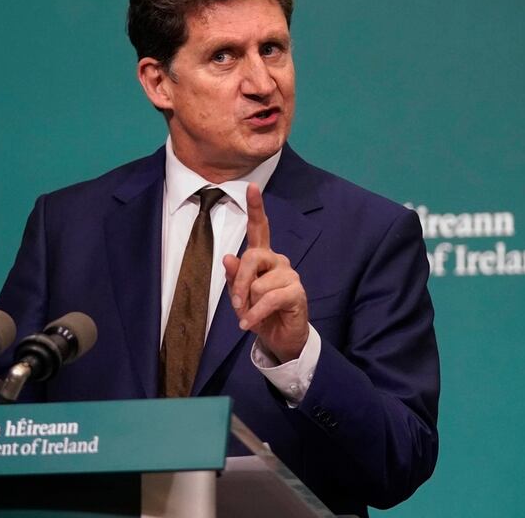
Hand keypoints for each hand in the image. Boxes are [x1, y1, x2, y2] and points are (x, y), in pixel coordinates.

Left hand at [222, 183, 309, 362]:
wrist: (280, 338)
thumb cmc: (259, 312)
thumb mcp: (240, 296)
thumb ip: (234, 278)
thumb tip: (228, 258)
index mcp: (263, 257)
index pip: (260, 228)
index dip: (256, 207)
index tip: (251, 186)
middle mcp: (278, 260)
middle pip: (251, 257)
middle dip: (239, 283)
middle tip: (236, 304)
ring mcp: (289, 275)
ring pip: (258, 284)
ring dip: (248, 305)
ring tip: (252, 314)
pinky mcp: (297, 292)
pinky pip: (268, 300)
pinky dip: (255, 315)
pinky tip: (250, 325)